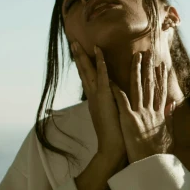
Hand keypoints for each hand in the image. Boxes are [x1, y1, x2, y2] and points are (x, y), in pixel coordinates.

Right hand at [71, 42, 126, 166]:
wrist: (114, 148)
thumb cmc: (117, 135)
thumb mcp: (114, 116)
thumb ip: (113, 106)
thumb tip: (114, 100)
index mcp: (96, 100)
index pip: (88, 78)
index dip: (84, 65)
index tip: (80, 53)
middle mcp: (94, 96)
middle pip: (84, 73)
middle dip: (79, 57)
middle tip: (72, 42)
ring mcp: (98, 97)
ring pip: (89, 73)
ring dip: (84, 57)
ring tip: (77, 43)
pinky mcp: (105, 98)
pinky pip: (103, 77)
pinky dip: (101, 64)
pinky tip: (98, 52)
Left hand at [109, 49, 175, 163]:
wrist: (152, 165)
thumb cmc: (159, 154)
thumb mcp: (169, 135)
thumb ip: (169, 118)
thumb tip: (172, 105)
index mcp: (159, 115)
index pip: (161, 91)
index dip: (162, 77)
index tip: (162, 65)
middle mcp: (151, 111)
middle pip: (150, 85)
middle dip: (149, 68)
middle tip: (147, 53)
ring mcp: (140, 114)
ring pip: (137, 87)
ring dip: (136, 71)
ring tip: (135, 57)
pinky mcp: (129, 119)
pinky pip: (121, 100)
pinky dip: (116, 89)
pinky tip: (112, 77)